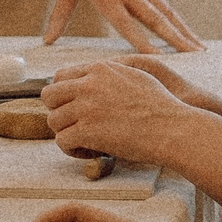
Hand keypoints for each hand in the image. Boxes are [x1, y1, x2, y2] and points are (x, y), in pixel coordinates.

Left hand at [42, 60, 212, 167]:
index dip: (63, 95)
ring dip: (67, 133)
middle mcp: (88, 85)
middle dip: (58, 112)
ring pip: (53, 121)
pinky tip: (88, 152)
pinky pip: (62, 141)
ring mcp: (86, 108)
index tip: (73, 108)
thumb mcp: (135, 75)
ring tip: (85, 141)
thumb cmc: (161, 106)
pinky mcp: (87, 131)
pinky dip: (72, 150)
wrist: (173, 129)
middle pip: (48, 96)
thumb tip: (93, 76)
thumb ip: (109, 73)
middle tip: (74, 125)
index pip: (60, 77)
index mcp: (99, 69)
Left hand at [45, 0, 200, 52]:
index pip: (127, 24)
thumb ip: (59, 15)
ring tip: (200, 50)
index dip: (142, 43)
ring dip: (184, 31)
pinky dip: (179, 19)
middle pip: (156, 19)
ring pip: (167, 12)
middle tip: (194, 59)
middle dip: (176, 40)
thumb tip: (47, 40)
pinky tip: (188, 31)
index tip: (158, 60)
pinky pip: (166, 4)